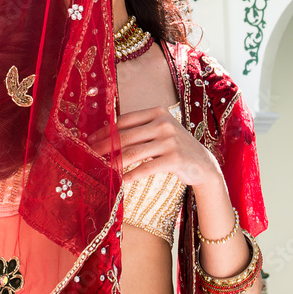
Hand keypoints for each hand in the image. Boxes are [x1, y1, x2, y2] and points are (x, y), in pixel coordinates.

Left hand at [88, 106, 221, 187]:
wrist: (203, 164)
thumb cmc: (174, 147)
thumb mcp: (160, 132)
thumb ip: (140, 130)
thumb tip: (107, 137)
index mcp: (158, 112)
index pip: (125, 120)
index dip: (106, 130)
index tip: (91, 139)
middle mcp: (164, 123)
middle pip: (126, 136)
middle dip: (105, 147)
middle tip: (89, 155)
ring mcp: (170, 140)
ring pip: (134, 152)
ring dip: (114, 162)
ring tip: (101, 168)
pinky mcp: (175, 158)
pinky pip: (146, 168)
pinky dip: (131, 175)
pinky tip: (120, 181)